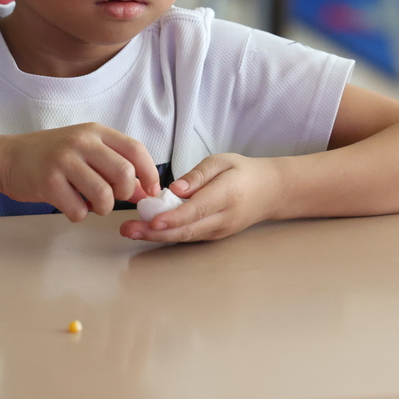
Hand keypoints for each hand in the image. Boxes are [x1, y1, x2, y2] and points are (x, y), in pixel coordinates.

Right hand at [2, 123, 160, 221]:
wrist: (8, 157)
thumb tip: (146, 192)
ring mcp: (64, 161)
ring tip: (91, 204)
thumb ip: (115, 167)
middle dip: (125, 193)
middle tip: (114, 197)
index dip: (150, 173)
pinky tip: (70, 204)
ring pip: (104, 196)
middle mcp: (82, 142)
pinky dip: (79, 214)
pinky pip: (79, 210)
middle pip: (124, 173)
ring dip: (103, 208)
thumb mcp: (86, 151)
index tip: (151, 191)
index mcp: (95, 132)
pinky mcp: (48, 183)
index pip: (136, 150)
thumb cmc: (53, 156)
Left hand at [119, 153, 283, 241]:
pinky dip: (168, 235)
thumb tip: (175, 189)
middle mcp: (223, 218)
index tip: (153, 220)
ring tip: (130, 231)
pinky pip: (189, 236)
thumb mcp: (222, 161)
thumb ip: (198, 175)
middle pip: (187, 230)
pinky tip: (147, 230)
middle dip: (155, 232)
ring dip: (157, 237)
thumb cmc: (243, 172)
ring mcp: (219, 230)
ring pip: (186, 237)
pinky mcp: (214, 236)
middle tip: (128, 229)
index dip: (174, 217)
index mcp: (227, 195)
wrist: (270, 192)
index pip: (197, 209)